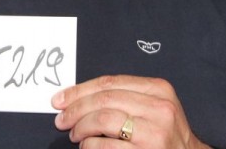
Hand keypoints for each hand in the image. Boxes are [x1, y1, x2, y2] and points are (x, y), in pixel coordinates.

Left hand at [52, 74, 210, 147]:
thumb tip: (78, 97)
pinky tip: (88, 146)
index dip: (79, 90)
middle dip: (76, 109)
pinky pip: (107, 146)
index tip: (60, 99)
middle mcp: (160, 108)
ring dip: (81, 127)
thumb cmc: (164, 134)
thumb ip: (123, 96)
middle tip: (62, 119)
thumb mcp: (152, 107)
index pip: (109, 83)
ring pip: (104, 120)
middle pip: (104, 100)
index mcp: (158, 89)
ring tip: (75, 134)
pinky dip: (91, 146)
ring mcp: (156, 134)